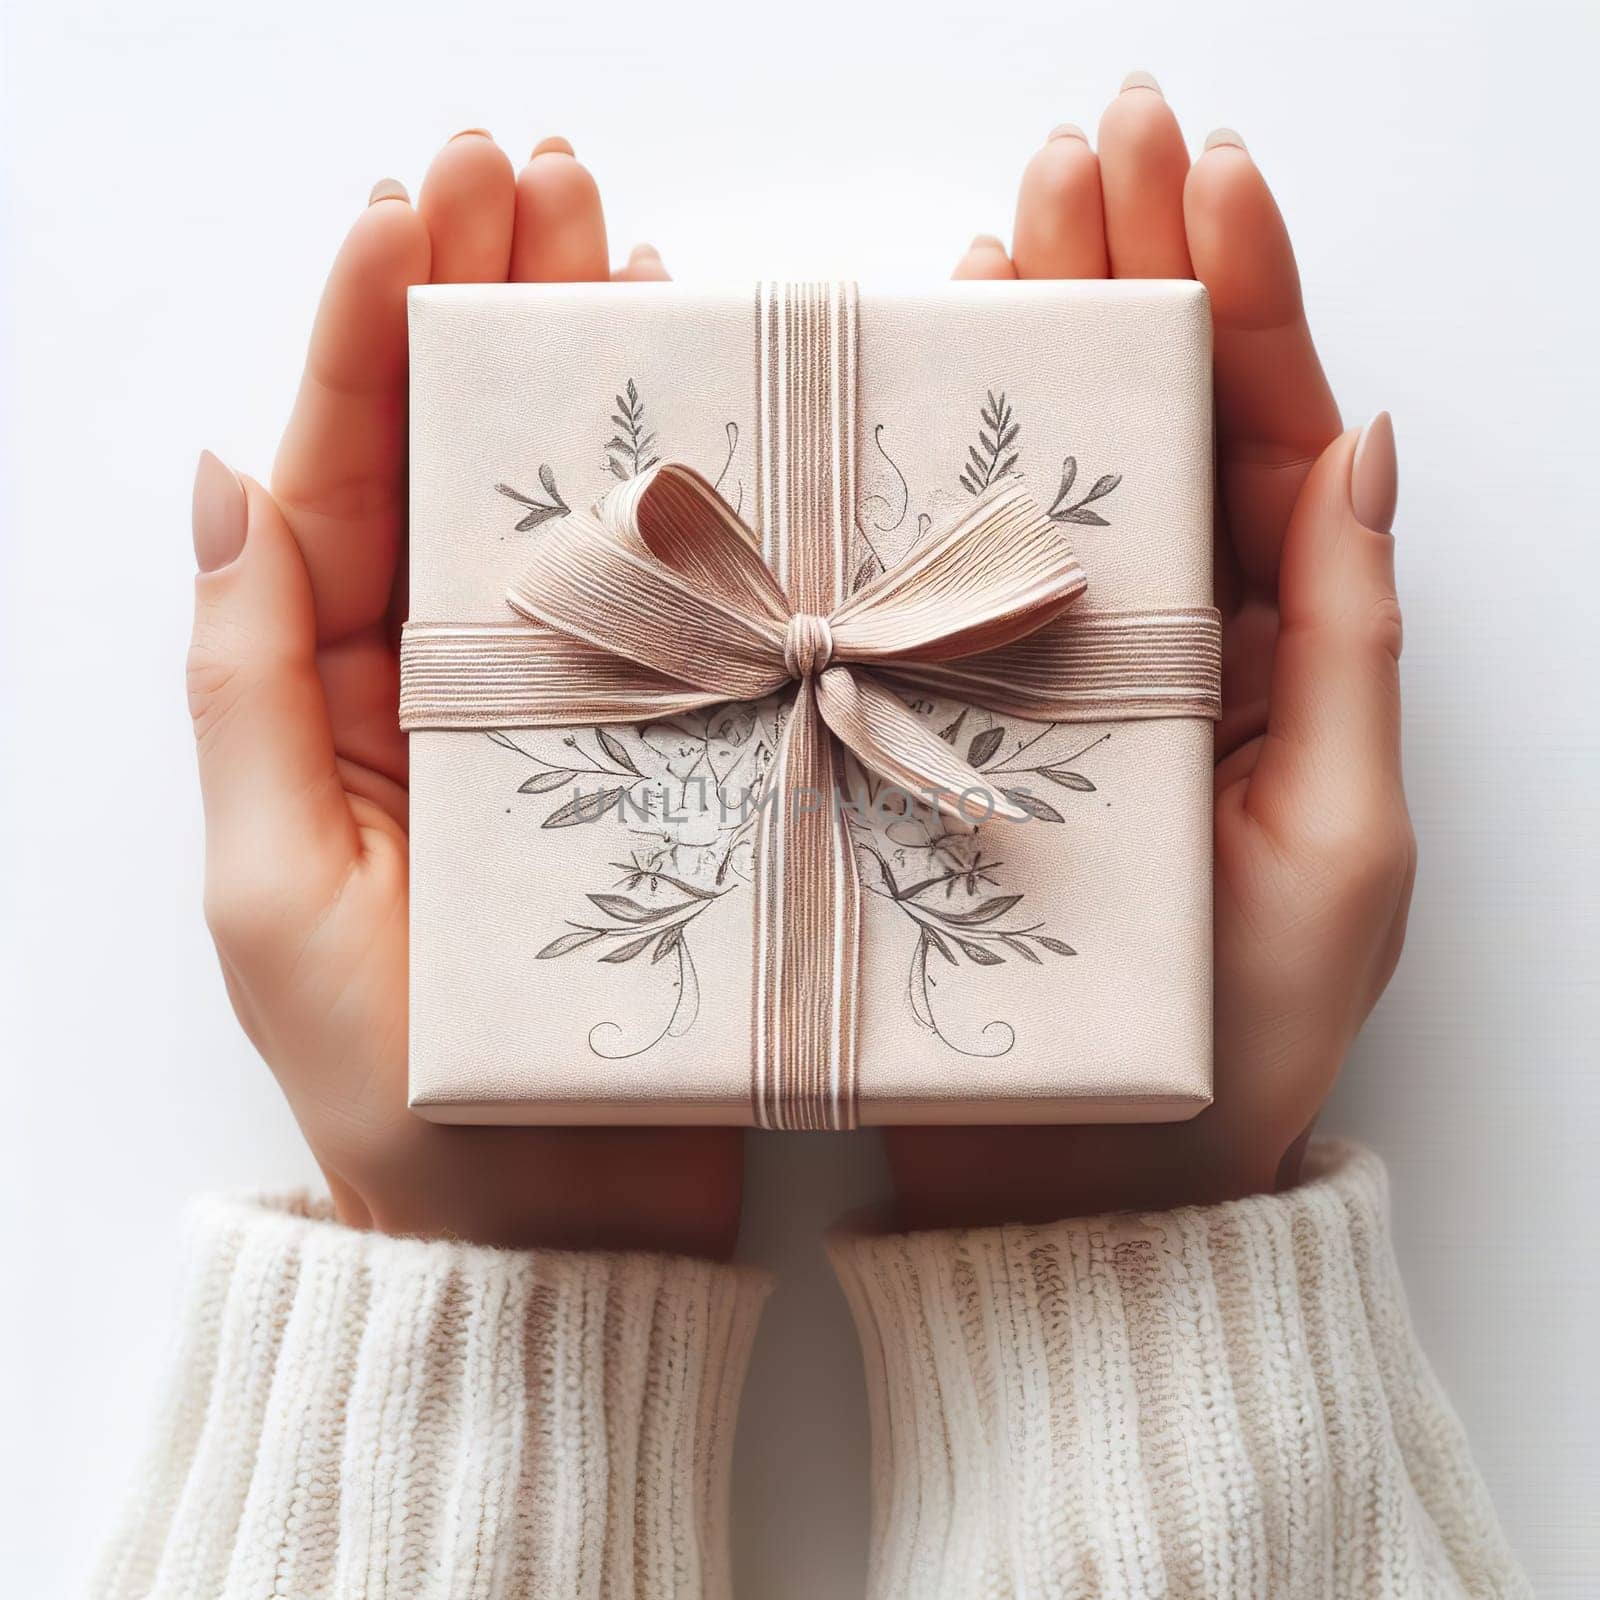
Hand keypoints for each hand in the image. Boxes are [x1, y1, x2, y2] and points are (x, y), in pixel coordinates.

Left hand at [186, 132, 739, 1255]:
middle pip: (457, 462)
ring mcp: (565, 712)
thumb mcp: (273, 891)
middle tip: (538, 177)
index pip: (340, 477)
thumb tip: (221, 478)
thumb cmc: (401, 1089)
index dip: (371, 328)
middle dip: (485, 307)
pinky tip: (707, 412)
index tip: (420, 199)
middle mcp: (447, 682)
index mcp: (333, 696)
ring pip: (569, 513)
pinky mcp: (669, 758)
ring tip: (625, 246)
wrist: (554, 1230)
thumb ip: (244, 685)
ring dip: (591, 376)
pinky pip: (669, 610)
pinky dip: (686, 507)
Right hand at [888, 79, 1414, 1223]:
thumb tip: (1369, 446)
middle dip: (1132, 274)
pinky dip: (939, 477)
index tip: (1203, 172)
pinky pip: (949, 576)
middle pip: (1157, 428)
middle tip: (1092, 148)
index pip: (1270, 440)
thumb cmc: (1236, 1037)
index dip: (1244, 295)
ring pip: (1049, 482)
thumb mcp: (1342, 844)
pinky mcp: (950, 722)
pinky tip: (927, 380)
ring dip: (1034, 346)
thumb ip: (1351, 645)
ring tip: (1008, 223)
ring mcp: (1050, 674)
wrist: (1084, 1173)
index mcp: (1277, 654)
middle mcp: (1163, 643)